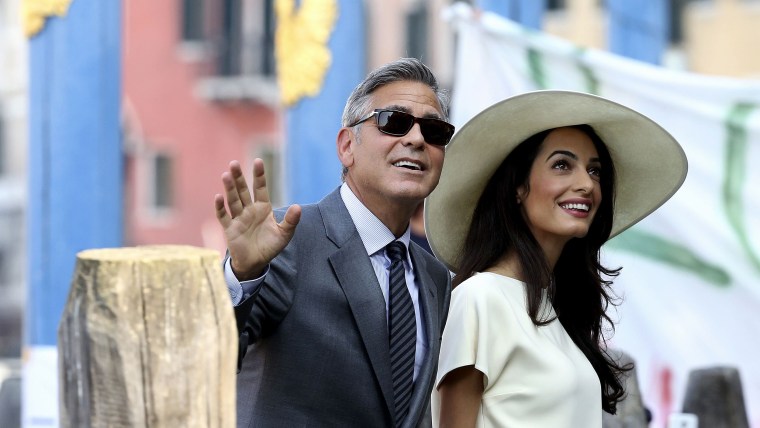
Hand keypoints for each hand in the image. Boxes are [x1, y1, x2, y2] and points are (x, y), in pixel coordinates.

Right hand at [214, 159, 300, 279]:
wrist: (256, 263)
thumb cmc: (270, 247)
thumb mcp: (284, 234)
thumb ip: (291, 221)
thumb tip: (298, 207)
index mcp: (263, 208)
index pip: (260, 188)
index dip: (259, 176)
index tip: (258, 161)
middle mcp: (249, 210)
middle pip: (243, 191)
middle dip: (239, 178)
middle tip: (234, 163)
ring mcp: (238, 218)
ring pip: (233, 200)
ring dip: (229, 189)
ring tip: (226, 175)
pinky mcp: (230, 229)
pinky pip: (223, 216)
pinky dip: (220, 208)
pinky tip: (218, 197)